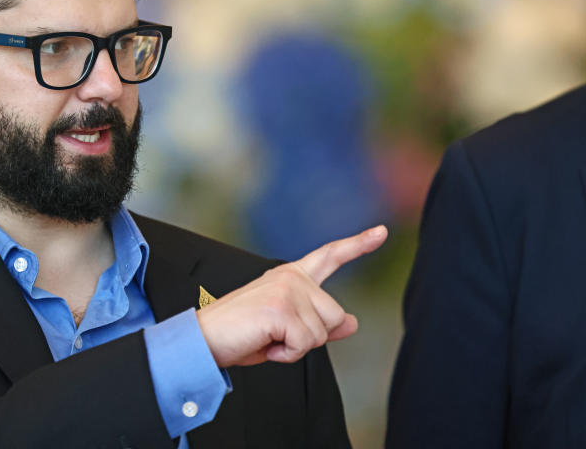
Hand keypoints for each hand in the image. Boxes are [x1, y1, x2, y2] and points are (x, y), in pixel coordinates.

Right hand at [196, 225, 386, 366]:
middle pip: (334, 315)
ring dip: (296, 347)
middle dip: (311, 337)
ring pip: (322, 333)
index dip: (358, 244)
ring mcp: (286, 289)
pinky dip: (286, 354)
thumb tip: (352, 322)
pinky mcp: (281, 308)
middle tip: (276, 335)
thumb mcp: (286, 330)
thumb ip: (319, 323)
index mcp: (291, 276)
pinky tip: (265, 343)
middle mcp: (291, 277)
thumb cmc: (241, 334)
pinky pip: (305, 345)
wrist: (204, 339)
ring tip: (267, 338)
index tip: (382, 232)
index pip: (330, 256)